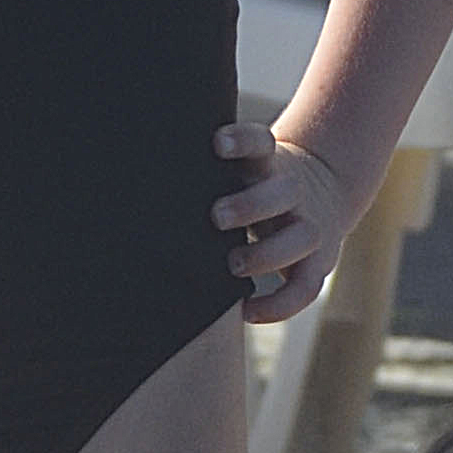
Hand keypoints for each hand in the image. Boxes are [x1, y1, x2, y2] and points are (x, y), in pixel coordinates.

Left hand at [212, 125, 349, 322]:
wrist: (321, 191)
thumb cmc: (252, 184)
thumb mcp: (239, 166)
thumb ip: (201, 171)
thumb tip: (132, 178)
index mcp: (268, 162)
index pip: (261, 141)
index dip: (243, 141)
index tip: (216, 145)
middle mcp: (292, 190)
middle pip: (284, 190)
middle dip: (251, 204)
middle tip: (215, 216)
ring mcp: (309, 224)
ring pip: (304, 237)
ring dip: (268, 254)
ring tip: (232, 266)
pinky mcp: (319, 259)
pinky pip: (307, 286)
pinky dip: (280, 304)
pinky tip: (248, 311)